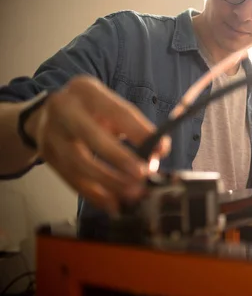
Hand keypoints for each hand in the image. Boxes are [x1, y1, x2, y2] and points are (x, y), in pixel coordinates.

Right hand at [25, 75, 169, 215]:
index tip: (161, 150)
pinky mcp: (47, 156)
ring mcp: (51, 133)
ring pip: (79, 163)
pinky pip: (71, 179)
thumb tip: (161, 151)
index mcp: (86, 90)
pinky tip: (112, 204)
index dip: (140, 132)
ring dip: (108, 182)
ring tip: (133, 193)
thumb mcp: (110, 108)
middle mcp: (65, 109)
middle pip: (92, 137)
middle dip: (120, 158)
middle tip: (143, 175)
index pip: (117, 112)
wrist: (46, 112)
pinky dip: (93, 194)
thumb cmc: (91, 111)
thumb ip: (136, 127)